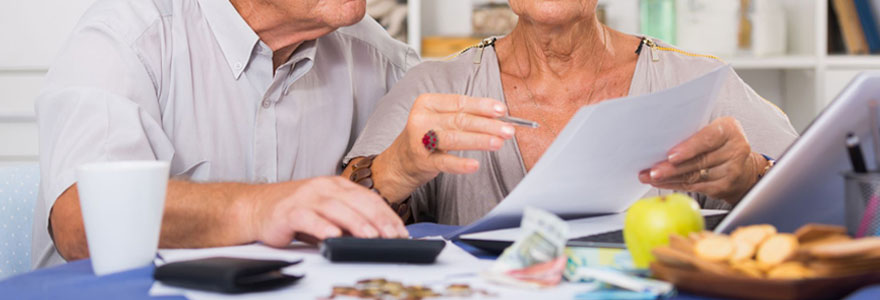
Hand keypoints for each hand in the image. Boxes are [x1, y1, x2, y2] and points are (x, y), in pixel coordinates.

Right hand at [246, 177, 408, 246]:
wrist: (257, 208)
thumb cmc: (296, 211)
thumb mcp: (328, 213)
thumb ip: (350, 220)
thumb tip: (378, 235)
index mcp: (337, 186)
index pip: (369, 198)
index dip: (387, 215)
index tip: (401, 231)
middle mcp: (324, 187)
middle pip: (357, 202)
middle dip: (378, 220)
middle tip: (393, 236)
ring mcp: (307, 197)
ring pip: (337, 208)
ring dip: (356, 223)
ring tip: (371, 236)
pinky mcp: (290, 211)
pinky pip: (309, 218)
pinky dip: (323, 227)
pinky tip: (334, 236)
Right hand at [380, 94, 515, 187]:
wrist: (401, 161)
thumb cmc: (427, 136)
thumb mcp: (441, 119)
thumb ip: (464, 115)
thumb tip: (498, 117)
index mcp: (427, 103)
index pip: (459, 102)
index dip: (482, 106)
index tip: (501, 110)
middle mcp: (421, 119)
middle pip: (459, 120)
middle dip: (487, 125)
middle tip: (508, 130)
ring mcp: (419, 140)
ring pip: (454, 138)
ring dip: (479, 140)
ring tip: (498, 143)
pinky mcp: (421, 161)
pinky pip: (444, 162)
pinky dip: (460, 164)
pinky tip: (474, 165)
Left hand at [638, 117, 766, 202]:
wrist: (742, 165)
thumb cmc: (719, 143)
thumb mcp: (712, 129)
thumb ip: (693, 133)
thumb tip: (659, 139)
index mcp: (729, 130)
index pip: (708, 139)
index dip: (689, 148)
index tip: (671, 156)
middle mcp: (734, 150)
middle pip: (698, 161)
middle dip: (671, 167)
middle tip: (652, 170)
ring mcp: (731, 171)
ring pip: (694, 176)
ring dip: (668, 178)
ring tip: (649, 177)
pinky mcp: (724, 188)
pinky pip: (694, 187)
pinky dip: (674, 185)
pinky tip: (660, 183)